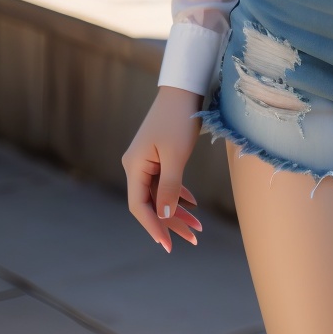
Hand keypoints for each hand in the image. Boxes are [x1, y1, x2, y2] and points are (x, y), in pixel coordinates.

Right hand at [122, 85, 204, 252]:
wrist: (184, 89)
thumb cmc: (179, 119)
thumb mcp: (176, 156)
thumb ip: (169, 188)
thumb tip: (163, 217)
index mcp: (134, 166)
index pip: (139, 206)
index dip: (153, 227)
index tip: (168, 245)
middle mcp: (136, 166)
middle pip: (150, 203)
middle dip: (171, 222)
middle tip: (193, 238)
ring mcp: (146, 161)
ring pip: (160, 194)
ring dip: (177, 210)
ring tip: (198, 227)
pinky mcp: (158, 156)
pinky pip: (165, 182)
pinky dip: (178, 194)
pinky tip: (193, 204)